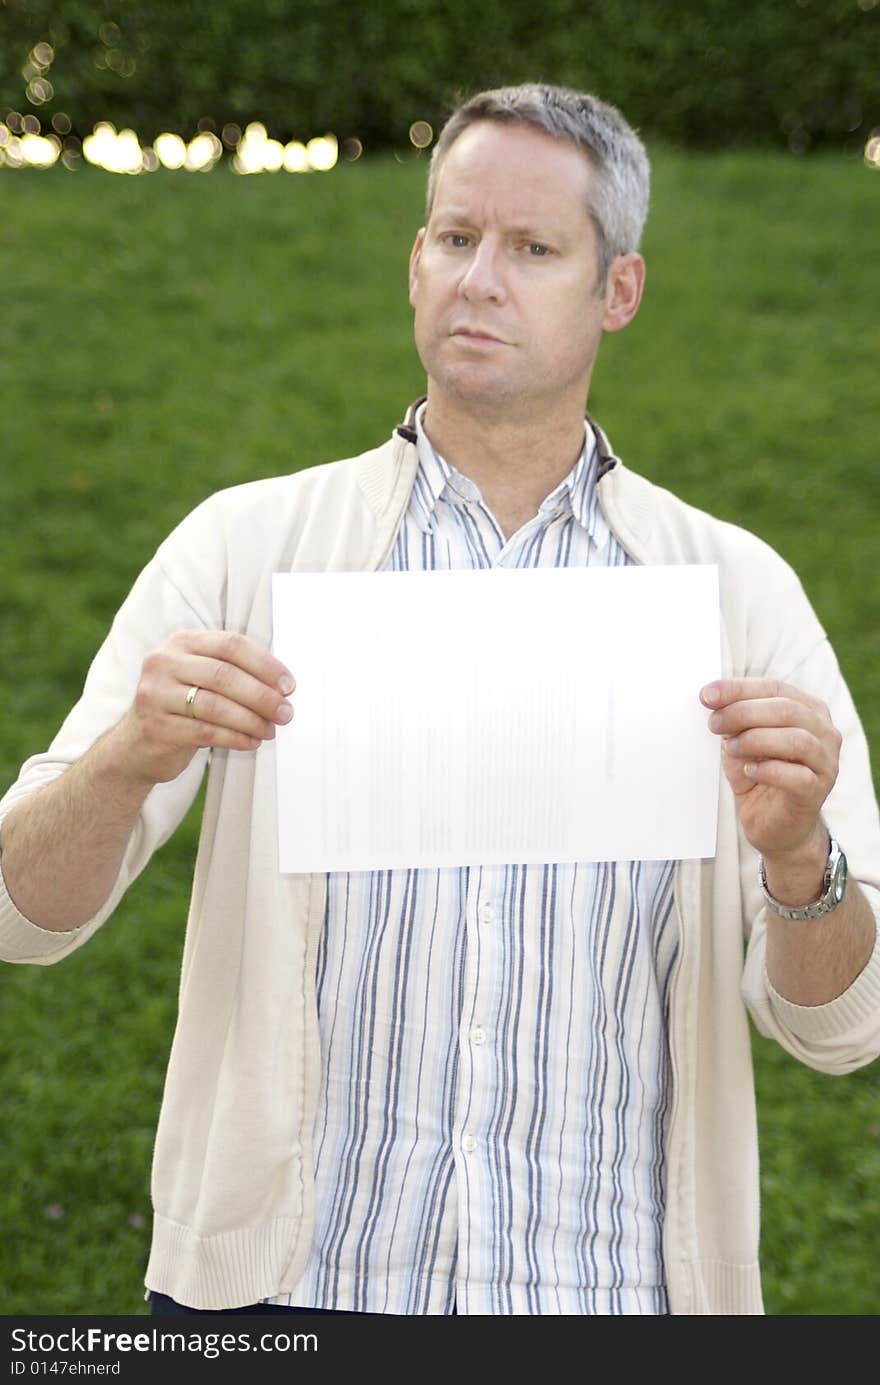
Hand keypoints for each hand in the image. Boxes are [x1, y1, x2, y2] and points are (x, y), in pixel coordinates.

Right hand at [117, 630, 294, 784]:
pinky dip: (236, 737)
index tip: (289, 685)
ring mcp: (156, 694)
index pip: (231, 644)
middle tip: (286, 712)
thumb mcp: (200, 677)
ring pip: (216, 705)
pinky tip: (252, 742)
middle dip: (263, 695)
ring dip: (252, 720)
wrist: (136, 744)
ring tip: (271, 730)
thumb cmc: (181, 707)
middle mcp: (164, 662)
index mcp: (181, 642)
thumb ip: (233, 671)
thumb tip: (283, 685)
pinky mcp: (156, 726)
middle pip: (225, 674)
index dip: (265, 664)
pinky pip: (206, 732)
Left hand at [700, 677, 840, 859]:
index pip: (775, 688)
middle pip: (787, 709)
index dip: (739, 689)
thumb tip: (712, 697)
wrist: (772, 824)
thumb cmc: (759, 775)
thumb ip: (733, 718)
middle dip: (743, 712)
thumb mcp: (740, 740)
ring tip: (732, 748)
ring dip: (756, 740)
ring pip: (797, 740)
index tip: (706, 695)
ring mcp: (826, 763)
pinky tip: (749, 771)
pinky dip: (769, 770)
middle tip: (714, 723)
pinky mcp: (818, 792)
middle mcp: (824, 733)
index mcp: (808, 711)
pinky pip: (798, 777)